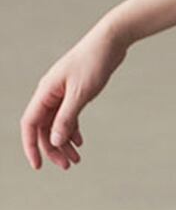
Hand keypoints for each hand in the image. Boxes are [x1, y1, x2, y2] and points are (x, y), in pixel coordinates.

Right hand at [20, 19, 130, 170]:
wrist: (110, 42)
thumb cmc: (94, 63)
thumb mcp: (81, 93)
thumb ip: (67, 117)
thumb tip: (55, 140)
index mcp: (45, 93)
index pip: (30, 124)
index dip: (31, 146)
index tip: (38, 166)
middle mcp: (49, 94)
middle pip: (44, 128)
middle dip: (53, 149)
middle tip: (68, 166)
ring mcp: (62, 93)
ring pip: (57, 124)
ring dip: (64, 142)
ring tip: (77, 160)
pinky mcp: (75, 92)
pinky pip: (68, 116)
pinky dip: (72, 130)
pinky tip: (80, 141)